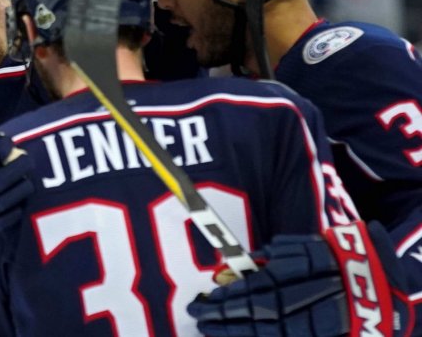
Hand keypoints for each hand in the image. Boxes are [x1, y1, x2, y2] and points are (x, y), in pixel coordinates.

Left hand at [188, 221, 413, 335]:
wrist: (376, 282)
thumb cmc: (335, 258)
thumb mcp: (305, 248)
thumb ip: (277, 252)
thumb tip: (251, 258)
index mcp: (296, 277)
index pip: (252, 293)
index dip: (225, 301)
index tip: (204, 302)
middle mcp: (301, 302)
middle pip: (255, 315)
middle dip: (223, 319)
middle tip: (198, 317)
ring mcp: (311, 323)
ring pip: (268, 333)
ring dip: (235, 333)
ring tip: (211, 331)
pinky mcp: (316, 334)